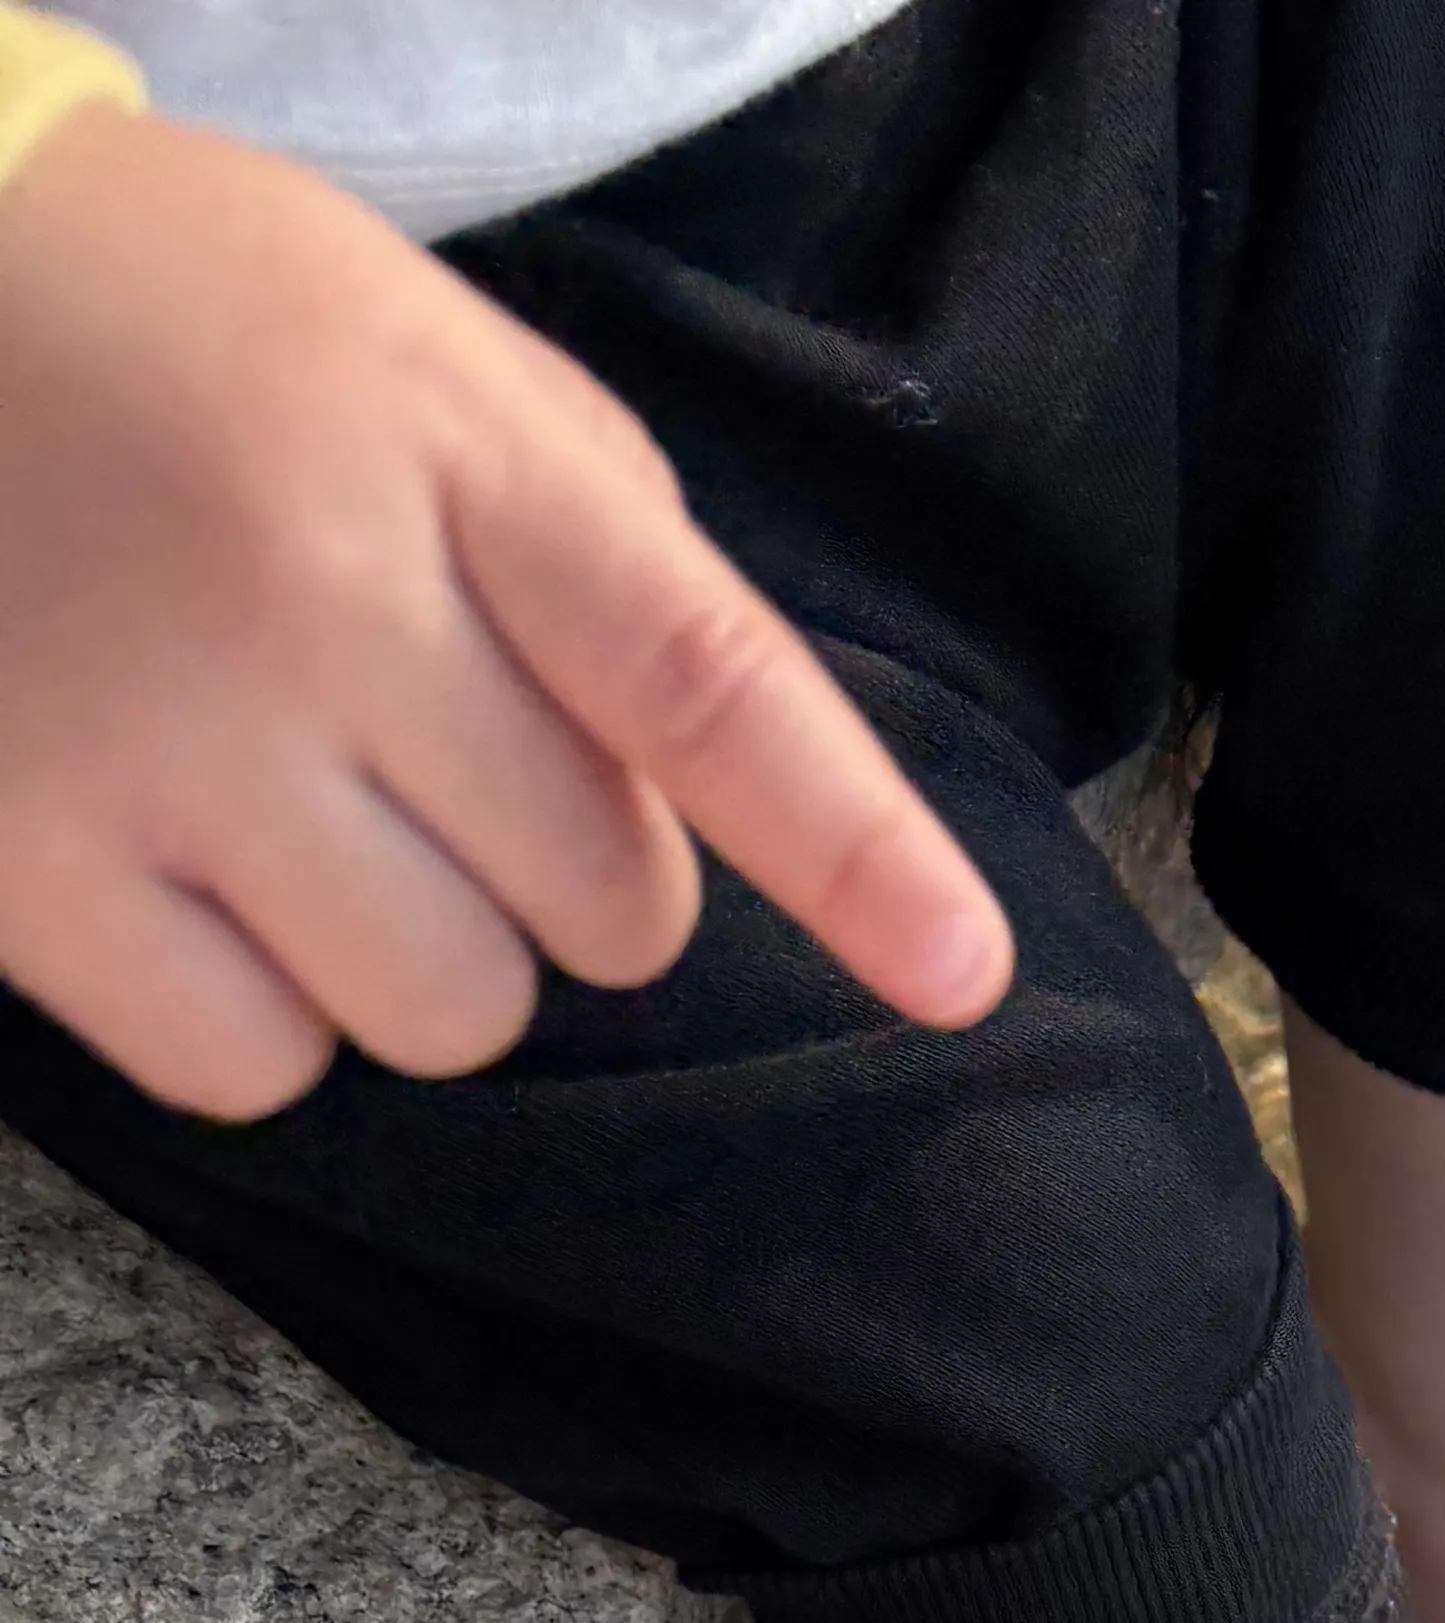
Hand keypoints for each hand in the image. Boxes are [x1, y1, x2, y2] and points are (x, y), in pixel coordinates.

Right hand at [0, 102, 1011, 1115]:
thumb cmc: (195, 343)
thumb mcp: (424, 361)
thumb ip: (600, 550)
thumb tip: (734, 786)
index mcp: (441, 453)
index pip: (698, 681)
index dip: (850, 846)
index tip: (961, 968)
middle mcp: (312, 600)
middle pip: (601, 914)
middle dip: (552, 863)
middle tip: (417, 734)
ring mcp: (160, 744)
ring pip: (447, 1016)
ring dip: (408, 948)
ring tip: (288, 792)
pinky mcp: (25, 868)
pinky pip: (259, 1068)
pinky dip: (252, 1008)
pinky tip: (182, 862)